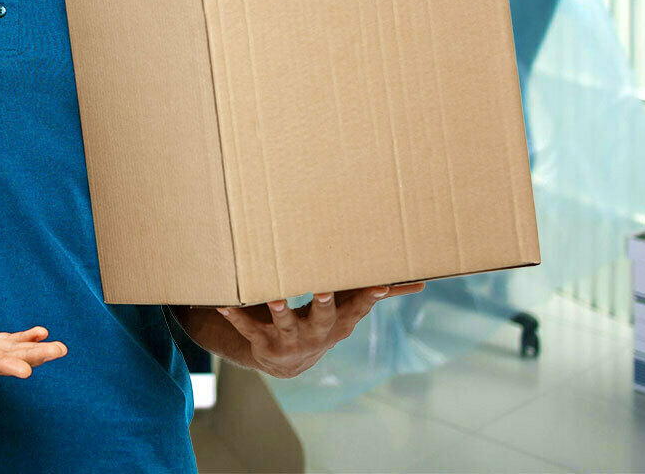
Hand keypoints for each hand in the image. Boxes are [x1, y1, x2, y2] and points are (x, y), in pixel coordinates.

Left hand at [217, 281, 426, 378]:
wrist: (286, 363)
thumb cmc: (322, 323)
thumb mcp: (349, 311)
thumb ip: (376, 293)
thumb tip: (421, 281)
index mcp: (340, 322)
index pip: (358, 307)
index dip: (368, 296)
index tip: (378, 282)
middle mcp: (317, 333)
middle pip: (323, 318)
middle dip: (325, 304)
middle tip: (325, 288)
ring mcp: (290, 340)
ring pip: (285, 324)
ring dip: (280, 310)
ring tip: (275, 296)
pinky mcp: (263, 343)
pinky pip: (248, 328)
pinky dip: (235, 315)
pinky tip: (223, 302)